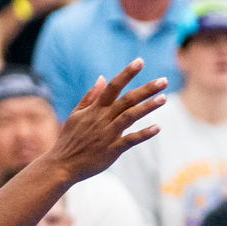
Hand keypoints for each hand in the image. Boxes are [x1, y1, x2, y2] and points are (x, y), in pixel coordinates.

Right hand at [44, 59, 168, 182]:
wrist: (62, 165)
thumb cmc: (71, 138)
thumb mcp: (76, 114)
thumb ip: (90, 96)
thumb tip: (102, 77)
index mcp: (95, 109)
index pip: (113, 86)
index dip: (127, 73)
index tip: (140, 61)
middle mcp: (102, 118)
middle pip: (127, 100)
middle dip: (146, 89)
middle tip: (164, 81)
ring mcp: (108, 134)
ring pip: (130, 116)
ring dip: (148, 107)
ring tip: (164, 98)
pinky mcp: (112, 149)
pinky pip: (130, 140)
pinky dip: (143, 134)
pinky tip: (157, 128)